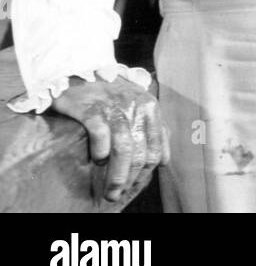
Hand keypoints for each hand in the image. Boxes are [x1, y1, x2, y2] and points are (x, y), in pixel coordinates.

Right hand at [49, 76, 169, 203]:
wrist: (80, 70)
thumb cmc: (110, 93)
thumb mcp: (139, 105)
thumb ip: (154, 128)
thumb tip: (164, 160)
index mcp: (150, 108)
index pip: (156, 147)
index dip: (146, 172)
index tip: (135, 186)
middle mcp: (136, 107)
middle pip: (140, 152)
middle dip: (130, 179)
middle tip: (118, 195)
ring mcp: (114, 107)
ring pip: (123, 148)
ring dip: (116, 175)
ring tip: (109, 190)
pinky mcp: (91, 108)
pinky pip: (101, 134)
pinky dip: (101, 151)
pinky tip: (98, 160)